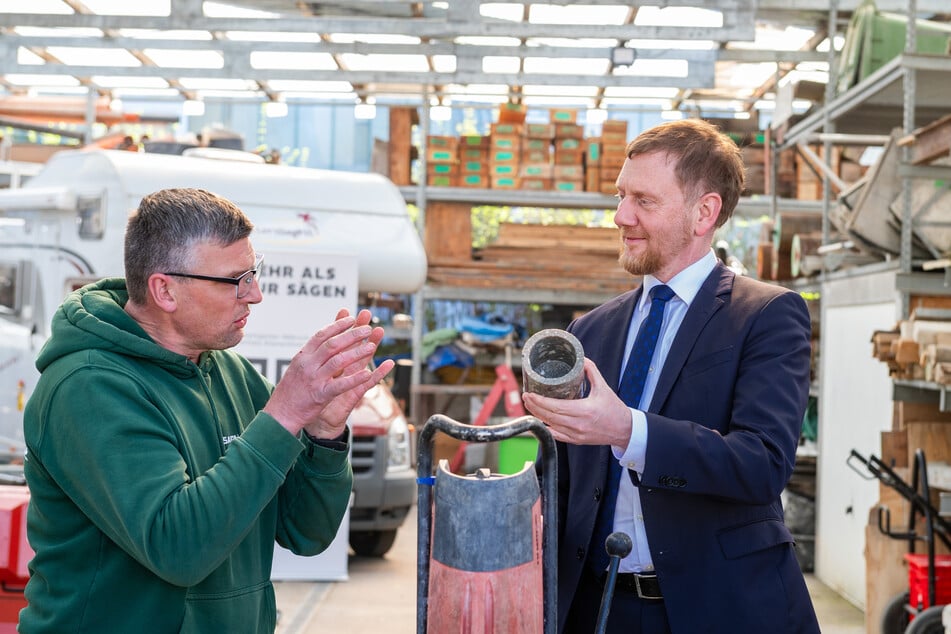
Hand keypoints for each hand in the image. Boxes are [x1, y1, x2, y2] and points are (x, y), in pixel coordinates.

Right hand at [264, 308, 393, 438]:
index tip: (352, 319)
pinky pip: (341, 385)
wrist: (280, 414)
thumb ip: (311, 355)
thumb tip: (324, 340)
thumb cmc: (290, 391)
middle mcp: (308, 365)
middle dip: (352, 335)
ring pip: (339, 361)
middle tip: (367, 329)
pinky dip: (355, 378)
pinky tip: (368, 373)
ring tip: (372, 347)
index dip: (338, 325)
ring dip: (357, 353)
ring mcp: (314, 379)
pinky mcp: (321, 395)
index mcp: (302, 356)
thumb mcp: (297, 367)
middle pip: (333, 344)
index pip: (322, 335)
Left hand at [521, 358, 632, 447]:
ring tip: (529, 405)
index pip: (556, 407)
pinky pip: (556, 436)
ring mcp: (576, 434)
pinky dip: (545, 428)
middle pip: (549, 416)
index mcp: (584, 410)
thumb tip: (581, 359)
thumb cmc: (614, 409)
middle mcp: (578, 424)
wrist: (624, 429)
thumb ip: (591, 371)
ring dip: (537, 416)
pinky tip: (538, 421)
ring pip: (550, 426)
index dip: (540, 401)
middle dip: (534, 406)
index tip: (530, 394)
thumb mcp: (603, 387)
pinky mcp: (576, 440)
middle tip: (526, 397)